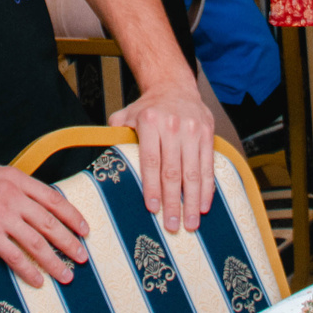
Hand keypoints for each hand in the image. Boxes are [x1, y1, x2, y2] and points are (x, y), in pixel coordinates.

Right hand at [0, 160, 89, 288]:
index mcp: (15, 179)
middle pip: (50, 222)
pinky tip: (37, 280)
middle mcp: (11, 195)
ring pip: (36, 241)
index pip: (53, 198)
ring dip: (54, 261)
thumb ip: (11, 184)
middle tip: (83, 257)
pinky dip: (28, 270)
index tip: (85, 229)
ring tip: (67, 275)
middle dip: (70, 242)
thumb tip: (29, 197)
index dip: (73, 215)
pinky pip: (14, 255)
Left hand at [111, 83, 216, 232]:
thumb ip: (116, 135)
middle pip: (173, 171)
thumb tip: (104, 158)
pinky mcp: (208, 133)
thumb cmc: (148, 108)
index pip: (151, 161)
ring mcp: (193, 130)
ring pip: (193, 172)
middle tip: (172, 226)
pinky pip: (208, 165)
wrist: (174, 86)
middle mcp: (173, 126)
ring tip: (190, 223)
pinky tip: (204, 205)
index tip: (152, 209)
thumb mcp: (127, 115)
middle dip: (173, 202)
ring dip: (192, 201)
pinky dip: (207, 188)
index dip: (151, 187)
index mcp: (150, 122)